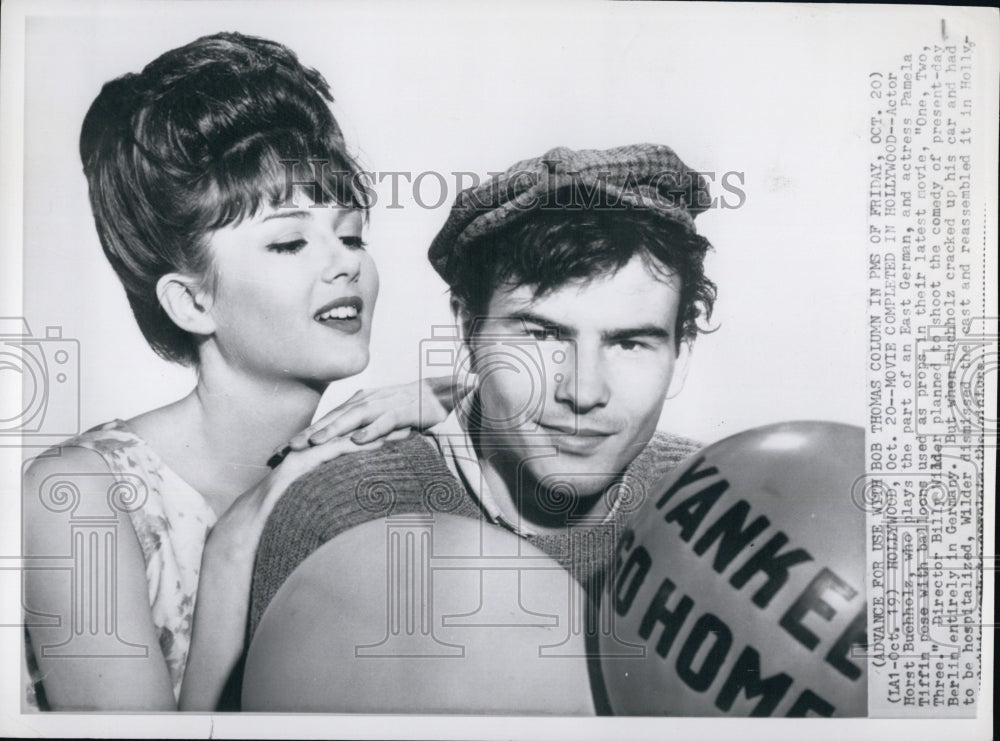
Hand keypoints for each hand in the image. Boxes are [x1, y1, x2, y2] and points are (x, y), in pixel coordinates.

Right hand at [213, 435, 388, 557]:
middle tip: (411, 424)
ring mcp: (304, 454)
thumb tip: (353, 505)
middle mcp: (311, 450)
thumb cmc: (280, 517)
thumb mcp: (313, 504)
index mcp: (315, 456)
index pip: (351, 439)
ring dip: (377, 433)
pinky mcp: (300, 463)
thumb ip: (331, 497)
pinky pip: (333, 452)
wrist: (248, 524)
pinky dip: (357, 447)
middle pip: (353, 433)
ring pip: (347, 438)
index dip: (377, 433)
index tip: (402, 430)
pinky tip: (379, 445)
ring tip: (405, 431)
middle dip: (382, 427)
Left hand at [272, 374, 476, 463]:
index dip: (304, 435)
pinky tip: (358, 441)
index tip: (281, 451)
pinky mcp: (406, 409)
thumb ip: (364, 434)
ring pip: (354, 417)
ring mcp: (386, 404)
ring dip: (333, 430)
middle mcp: (368, 401)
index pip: (327, 421)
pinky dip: (372, 430)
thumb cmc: (412, 410)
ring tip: (314, 444)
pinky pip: (386, 420)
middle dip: (309, 433)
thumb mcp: (382, 422)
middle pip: (333, 418)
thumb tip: (343, 456)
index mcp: (359, 405)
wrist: (445, 393)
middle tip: (285, 449)